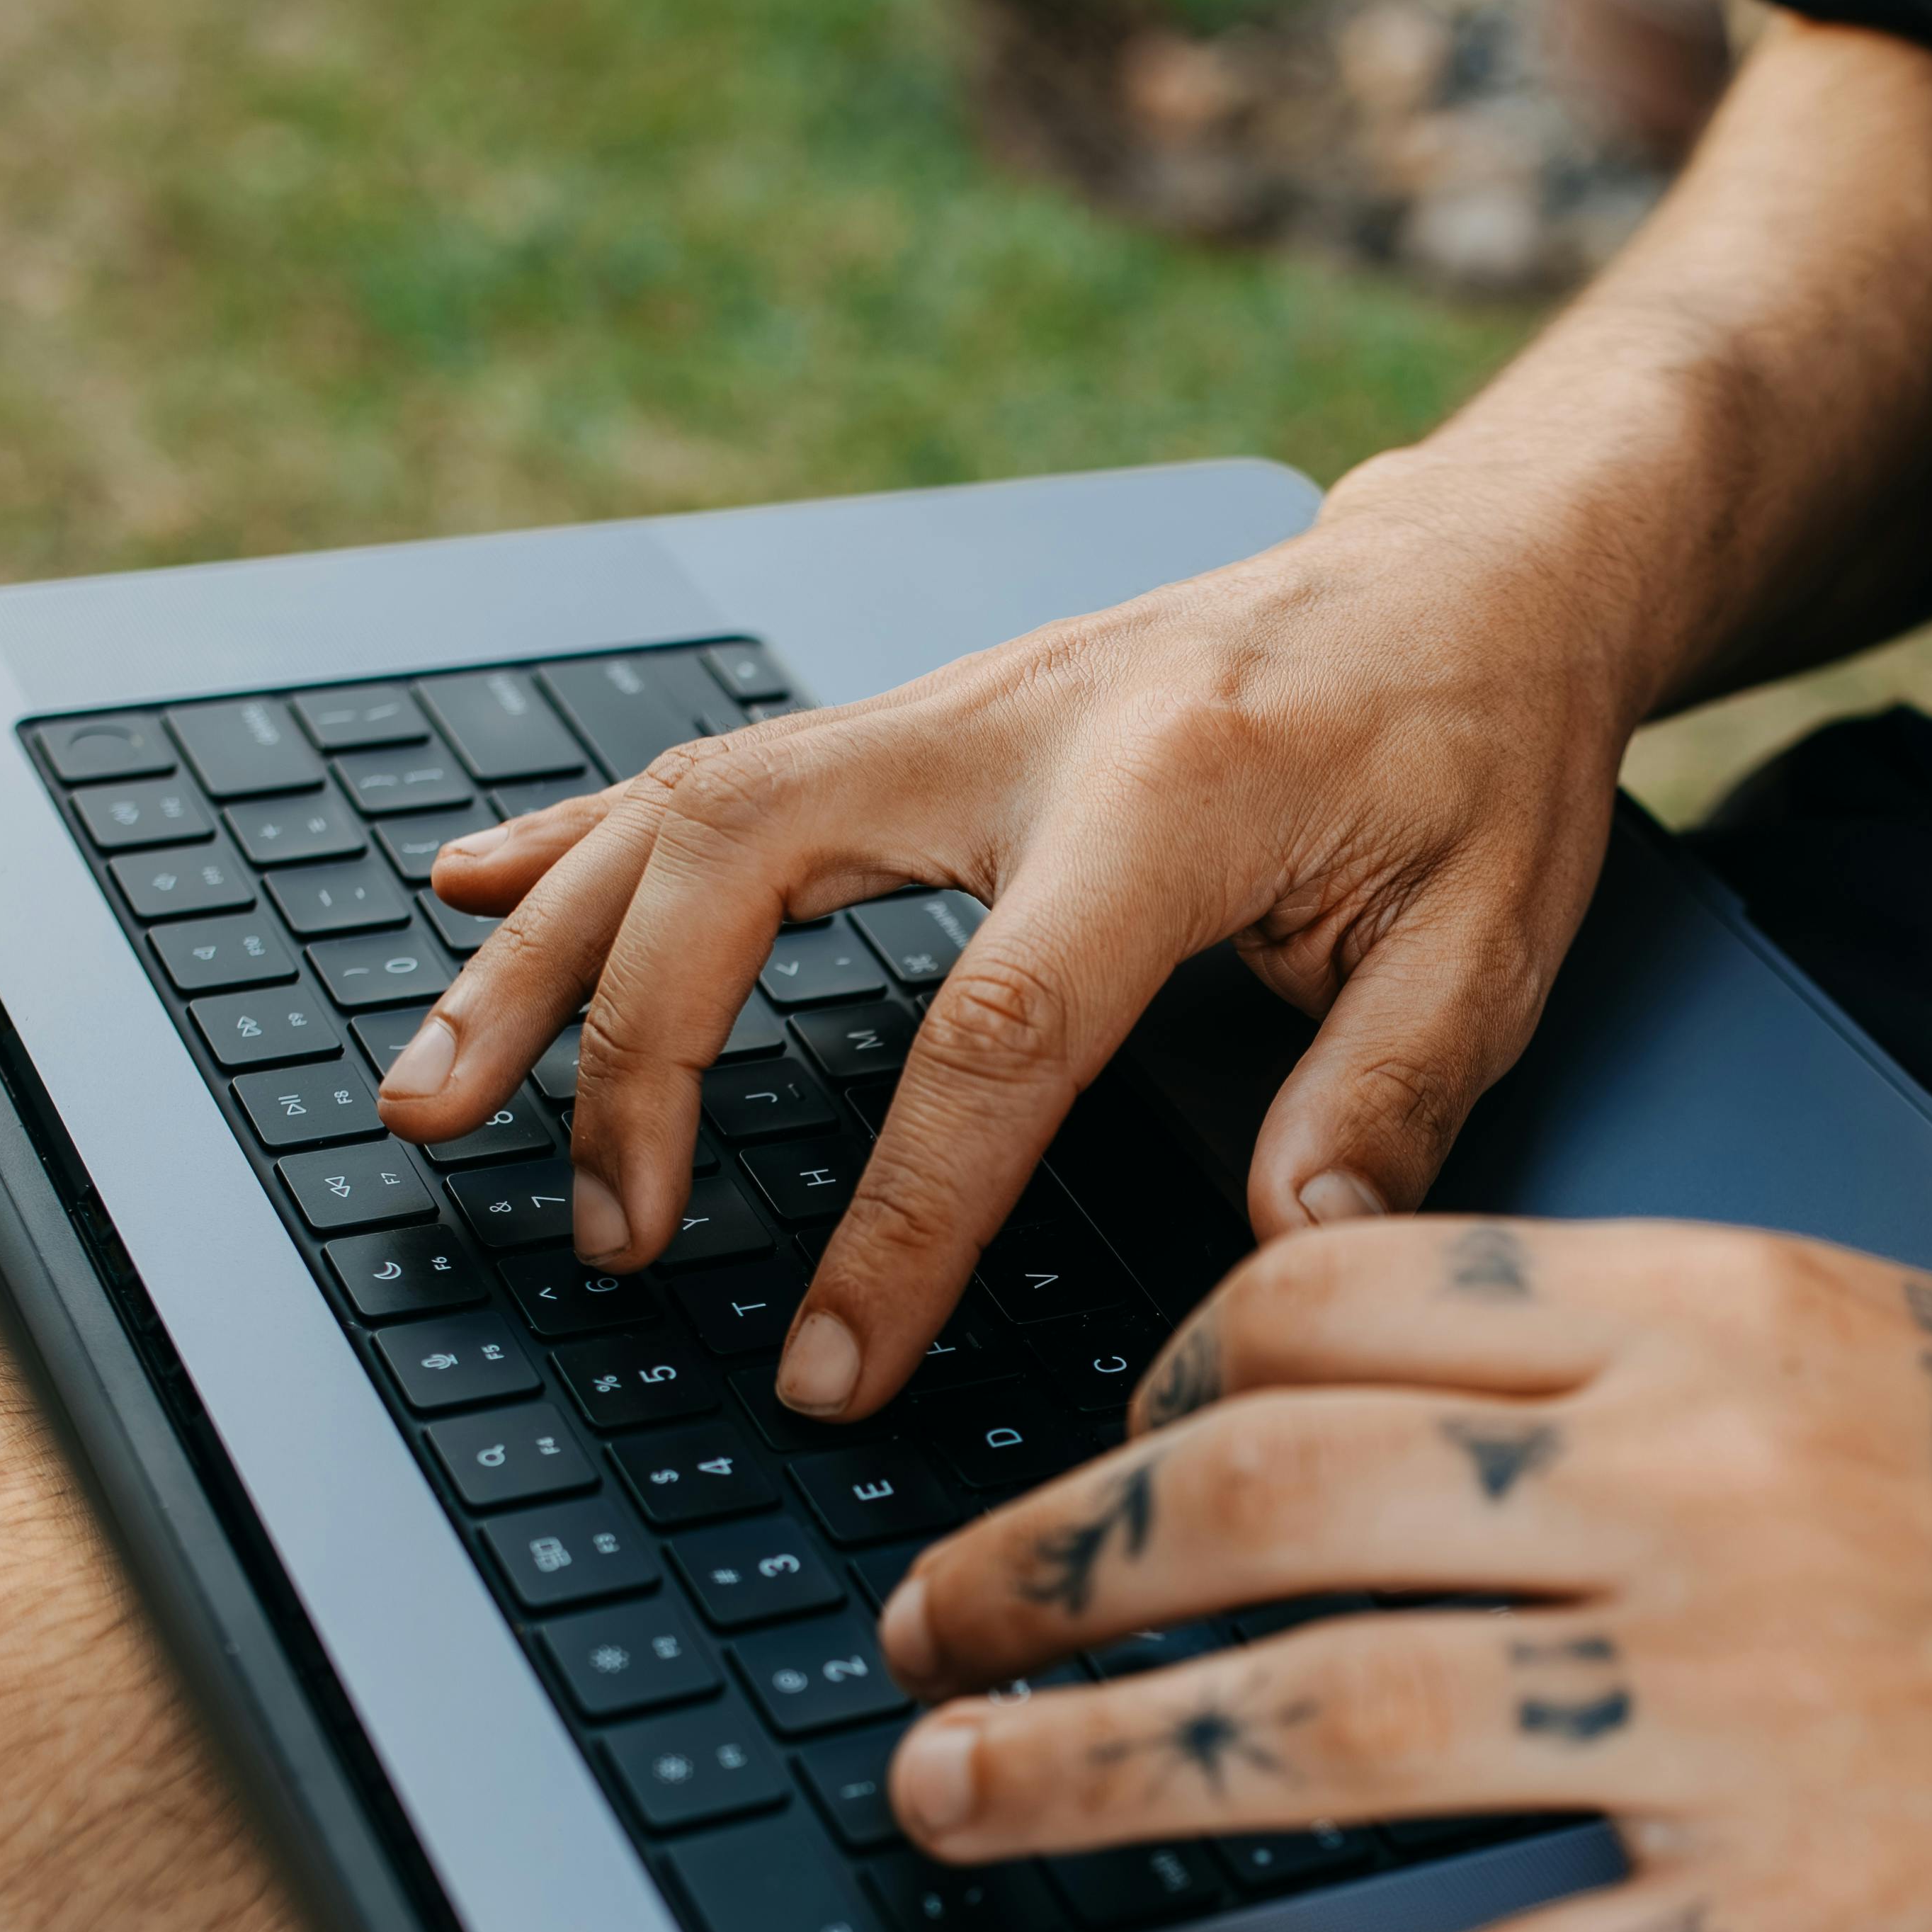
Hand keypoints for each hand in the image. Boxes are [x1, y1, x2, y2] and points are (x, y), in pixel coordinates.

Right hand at [369, 470, 1649, 1421]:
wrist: (1478, 567)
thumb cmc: (1487, 750)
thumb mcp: (1500, 928)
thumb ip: (1392, 1093)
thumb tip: (1290, 1250)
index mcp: (1172, 791)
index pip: (995, 1031)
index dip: (898, 1216)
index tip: (829, 1364)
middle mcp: (1019, 723)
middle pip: (746, 869)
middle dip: (638, 1060)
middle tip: (601, 1235)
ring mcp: (950, 703)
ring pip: (684, 809)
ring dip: (547, 956)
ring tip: (431, 1093)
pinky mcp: (921, 711)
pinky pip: (712, 767)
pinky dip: (578, 839)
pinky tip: (469, 900)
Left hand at [866, 1217, 1931, 1931]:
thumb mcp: (1864, 1330)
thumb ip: (1620, 1342)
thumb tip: (1330, 1386)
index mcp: (1711, 1311)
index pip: (1322, 1300)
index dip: (1145, 1386)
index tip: (1081, 1467)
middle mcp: (1702, 1487)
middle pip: (1263, 1501)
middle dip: (1037, 1571)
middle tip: (916, 1631)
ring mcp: (1745, 1712)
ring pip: (1322, 1728)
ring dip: (1086, 1768)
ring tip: (950, 1797)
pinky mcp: (1806, 1926)